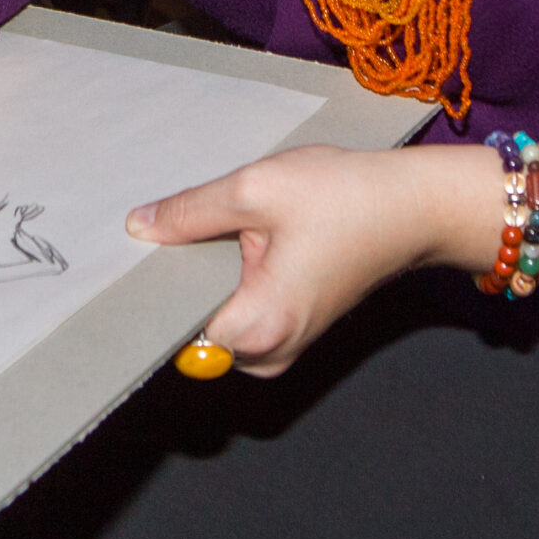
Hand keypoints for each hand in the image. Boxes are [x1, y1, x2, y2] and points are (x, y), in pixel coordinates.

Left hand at [125, 146, 448, 377]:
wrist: (412, 208)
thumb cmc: (346, 198)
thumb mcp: (257, 189)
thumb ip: (190, 212)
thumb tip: (140, 226)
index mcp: (259, 326)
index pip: (173, 332)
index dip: (150, 296)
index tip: (126, 270)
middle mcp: (270, 350)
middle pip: (192, 327)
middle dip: (181, 280)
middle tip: (175, 231)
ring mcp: (283, 344)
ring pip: (217, 318)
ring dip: (208, 277)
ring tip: (221, 230)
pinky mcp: (292, 328)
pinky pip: (241, 312)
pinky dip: (232, 281)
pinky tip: (241, 240)